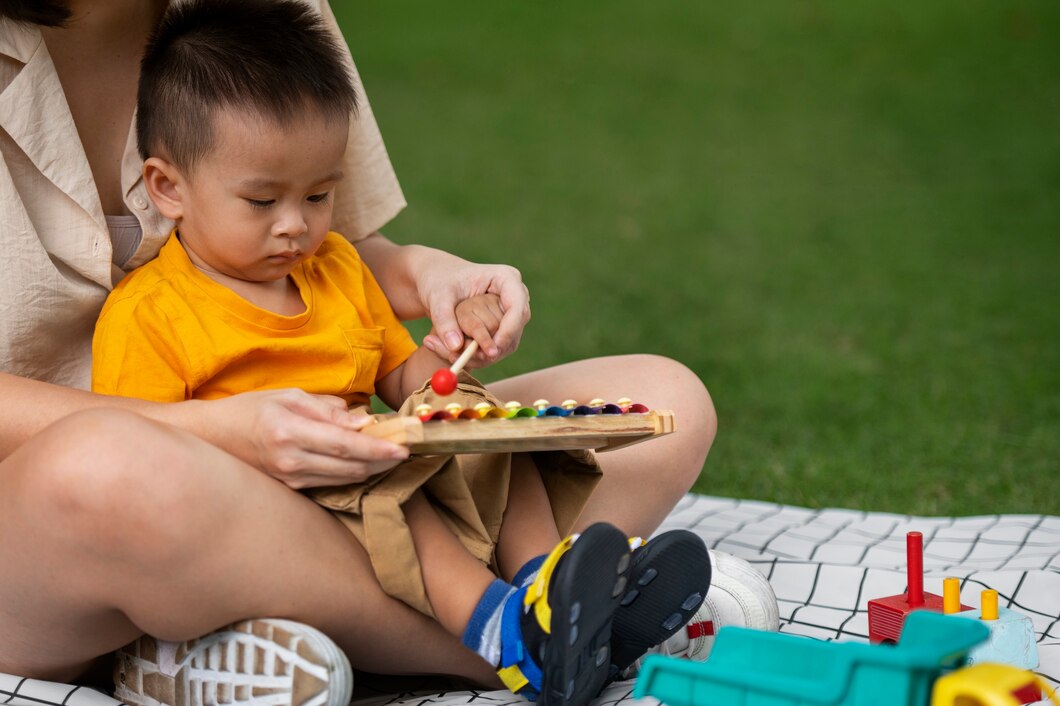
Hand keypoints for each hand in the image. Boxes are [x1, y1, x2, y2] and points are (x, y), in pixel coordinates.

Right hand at [193, 389, 408, 488]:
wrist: (211, 437)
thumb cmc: (250, 410)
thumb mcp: (288, 396)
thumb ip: (327, 409)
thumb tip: (363, 421)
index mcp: (289, 431)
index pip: (346, 445)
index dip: (379, 448)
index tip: (405, 445)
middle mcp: (290, 460)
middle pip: (350, 467)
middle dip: (383, 461)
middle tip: (407, 448)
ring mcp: (289, 479)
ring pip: (344, 479)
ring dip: (371, 468)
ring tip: (391, 454)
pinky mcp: (290, 489)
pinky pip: (330, 483)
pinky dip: (351, 473)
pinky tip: (364, 462)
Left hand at [418, 261, 529, 364]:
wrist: (437, 281)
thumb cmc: (439, 282)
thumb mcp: (437, 298)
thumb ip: (444, 320)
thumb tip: (456, 346)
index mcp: (505, 278)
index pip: (517, 307)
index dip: (508, 330)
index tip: (492, 350)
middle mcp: (515, 294)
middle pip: (516, 327)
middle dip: (495, 346)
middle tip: (473, 359)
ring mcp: (512, 311)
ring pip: (509, 341)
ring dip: (486, 353)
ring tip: (457, 355)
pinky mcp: (506, 325)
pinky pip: (501, 346)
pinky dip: (483, 353)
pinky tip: (462, 354)